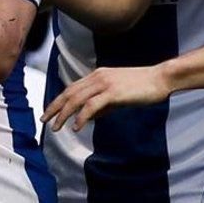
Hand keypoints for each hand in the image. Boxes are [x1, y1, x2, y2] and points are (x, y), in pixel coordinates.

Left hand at [41, 65, 173, 131]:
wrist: (160, 78)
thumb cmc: (141, 88)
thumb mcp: (117, 96)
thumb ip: (102, 105)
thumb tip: (88, 118)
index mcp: (97, 75)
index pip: (71, 88)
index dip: (58, 101)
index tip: (49, 112)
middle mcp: (97, 77)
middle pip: (69, 93)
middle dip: (54, 107)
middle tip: (44, 120)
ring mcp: (104, 83)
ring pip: (77, 99)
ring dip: (64, 114)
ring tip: (56, 127)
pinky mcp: (113, 92)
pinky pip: (92, 105)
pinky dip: (82, 116)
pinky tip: (76, 127)